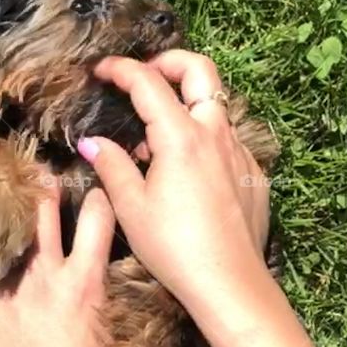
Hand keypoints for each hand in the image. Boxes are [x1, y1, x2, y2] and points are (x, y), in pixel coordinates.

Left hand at [0, 181, 114, 346]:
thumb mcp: (106, 328)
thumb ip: (96, 290)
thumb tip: (93, 267)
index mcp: (84, 279)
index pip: (99, 216)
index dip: (99, 196)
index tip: (94, 190)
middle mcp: (46, 276)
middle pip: (44, 209)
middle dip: (42, 186)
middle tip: (37, 177)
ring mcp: (8, 291)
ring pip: (1, 233)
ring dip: (1, 217)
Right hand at [76, 50, 271, 305]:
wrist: (231, 285)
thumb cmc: (175, 248)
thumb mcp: (131, 207)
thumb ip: (112, 165)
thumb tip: (92, 142)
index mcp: (181, 136)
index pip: (148, 82)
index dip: (121, 69)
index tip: (101, 71)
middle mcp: (216, 133)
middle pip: (199, 70)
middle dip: (169, 62)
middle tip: (144, 76)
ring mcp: (240, 153)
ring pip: (216, 106)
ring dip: (186, 105)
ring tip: (157, 138)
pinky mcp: (254, 175)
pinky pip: (229, 141)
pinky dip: (205, 140)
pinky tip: (188, 172)